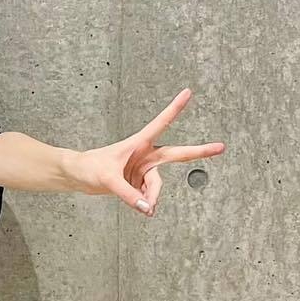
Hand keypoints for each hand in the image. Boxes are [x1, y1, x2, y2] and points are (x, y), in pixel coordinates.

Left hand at [71, 88, 224, 216]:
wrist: (78, 177)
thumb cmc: (90, 168)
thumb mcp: (108, 181)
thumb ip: (129, 195)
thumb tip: (147, 208)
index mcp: (138, 144)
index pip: (160, 123)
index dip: (174, 109)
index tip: (187, 92)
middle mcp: (145, 155)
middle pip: (176, 155)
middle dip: (198, 152)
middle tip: (221, 147)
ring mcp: (143, 170)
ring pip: (157, 186)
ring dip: (152, 197)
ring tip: (144, 208)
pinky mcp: (139, 183)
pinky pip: (148, 196)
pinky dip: (145, 203)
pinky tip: (140, 207)